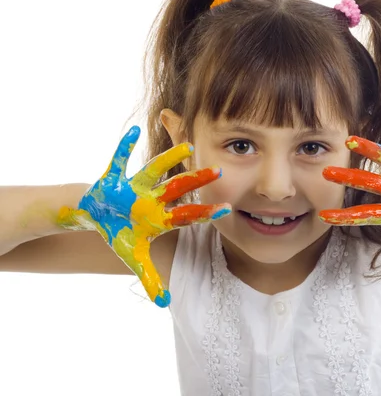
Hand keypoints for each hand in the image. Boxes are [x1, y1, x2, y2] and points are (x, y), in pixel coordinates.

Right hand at [58, 126, 230, 306]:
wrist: (97, 214)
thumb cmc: (121, 232)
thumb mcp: (134, 257)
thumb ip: (150, 278)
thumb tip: (164, 303)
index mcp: (161, 217)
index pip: (189, 215)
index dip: (207, 213)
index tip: (228, 209)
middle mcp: (154, 198)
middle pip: (180, 187)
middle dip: (197, 180)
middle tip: (220, 171)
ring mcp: (136, 186)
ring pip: (156, 169)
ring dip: (169, 158)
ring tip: (188, 144)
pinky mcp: (115, 176)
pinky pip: (120, 160)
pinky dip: (123, 147)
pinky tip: (132, 131)